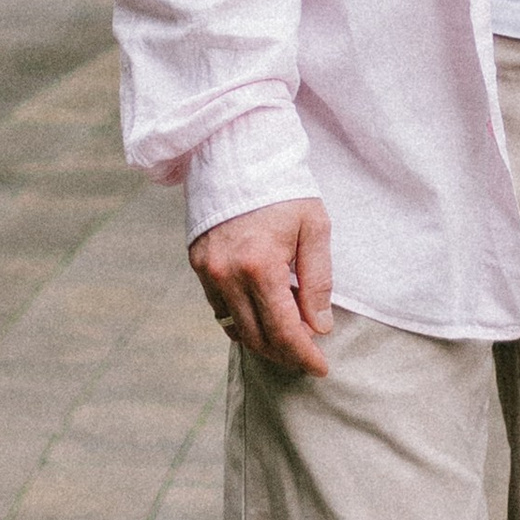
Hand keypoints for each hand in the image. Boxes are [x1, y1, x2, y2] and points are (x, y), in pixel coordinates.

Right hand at [190, 194, 333, 374]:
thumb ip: (318, 281)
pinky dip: (241, 320)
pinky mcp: (197, 264)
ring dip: (263, 342)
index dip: (304, 354)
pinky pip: (219, 308)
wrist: (237, 151)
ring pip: (234, 328)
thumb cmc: (283, 187)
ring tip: (289, 340)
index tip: (321, 367)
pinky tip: (263, 316)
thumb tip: (320, 326)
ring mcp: (207, 271)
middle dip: (285, 354)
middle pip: (257, 337)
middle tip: (308, 358)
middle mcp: (227, 274)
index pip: (284, 330)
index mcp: (260, 265)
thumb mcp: (314, 228)